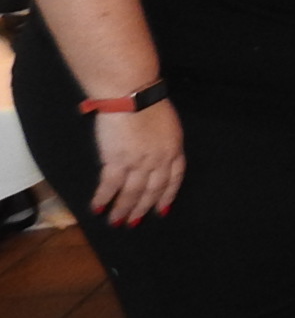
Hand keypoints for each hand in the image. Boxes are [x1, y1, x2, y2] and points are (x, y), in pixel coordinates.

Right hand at [89, 98, 183, 226]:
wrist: (132, 95)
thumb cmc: (148, 102)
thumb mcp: (167, 124)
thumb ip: (164, 142)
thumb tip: (156, 154)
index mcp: (174, 148)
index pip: (175, 178)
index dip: (167, 195)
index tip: (162, 209)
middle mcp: (159, 160)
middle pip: (152, 190)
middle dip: (143, 208)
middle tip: (134, 223)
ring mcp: (139, 162)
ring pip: (132, 193)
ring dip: (123, 209)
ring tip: (116, 221)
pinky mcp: (117, 161)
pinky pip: (110, 186)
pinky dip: (104, 198)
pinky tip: (98, 208)